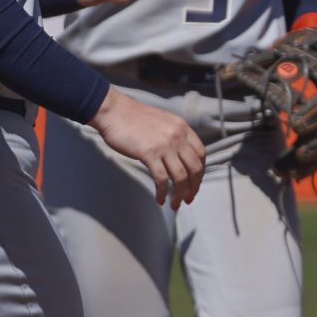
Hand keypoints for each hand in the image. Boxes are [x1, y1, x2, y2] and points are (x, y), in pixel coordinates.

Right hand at [92, 89, 205, 205]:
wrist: (115, 112)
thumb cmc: (134, 118)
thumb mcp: (163, 123)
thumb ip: (174, 138)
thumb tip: (178, 160)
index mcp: (183, 128)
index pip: (201, 154)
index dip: (200, 172)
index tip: (194, 183)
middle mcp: (178, 136)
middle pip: (195, 168)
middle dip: (194, 187)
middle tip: (188, 198)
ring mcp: (165, 145)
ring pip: (181, 177)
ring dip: (179, 194)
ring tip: (175, 204)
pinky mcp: (149, 154)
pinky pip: (162, 179)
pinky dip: (163, 192)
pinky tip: (160, 198)